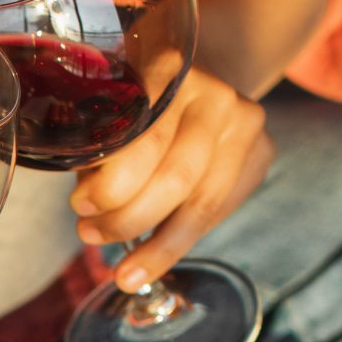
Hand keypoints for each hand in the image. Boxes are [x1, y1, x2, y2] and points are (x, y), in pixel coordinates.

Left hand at [69, 69, 271, 290]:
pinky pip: (219, 211)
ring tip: (125, 271)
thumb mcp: (111, 105)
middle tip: (90, 234)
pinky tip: (154, 256)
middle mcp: (215, 94)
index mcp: (172, 70)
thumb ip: (101, 145)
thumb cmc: (140, 99)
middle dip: (128, 218)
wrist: (199, 75)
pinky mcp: (262, 150)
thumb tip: (86, 206)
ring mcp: (244, 122)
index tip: (80, 208)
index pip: (145, 140)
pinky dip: (181, 239)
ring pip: (203, 203)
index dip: (111, 185)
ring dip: (158, 245)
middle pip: (177, 176)